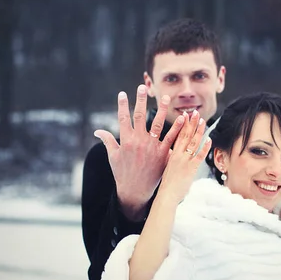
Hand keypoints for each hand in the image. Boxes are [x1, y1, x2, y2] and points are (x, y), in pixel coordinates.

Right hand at [94, 84, 185, 219]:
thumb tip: (98, 131)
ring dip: (161, 109)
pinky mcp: (162, 154)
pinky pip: (171, 138)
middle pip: (139, 116)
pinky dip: (177, 127)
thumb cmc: (123, 173)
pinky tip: (182, 117)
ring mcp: (151, 147)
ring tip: (165, 97)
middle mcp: (138, 141)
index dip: (122, 105)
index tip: (122, 93)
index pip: (123, 118)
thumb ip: (107, 141)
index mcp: (125, 140)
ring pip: (157, 124)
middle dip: (140, 101)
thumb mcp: (113, 156)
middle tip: (141, 87)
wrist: (135, 191)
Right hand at [157, 110, 211, 204]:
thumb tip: (172, 151)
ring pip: (193, 143)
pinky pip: (199, 156)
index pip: (177, 135)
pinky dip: (204, 147)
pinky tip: (209, 139)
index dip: (182, 124)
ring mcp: (185, 161)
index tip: (185, 115)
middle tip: (195, 113)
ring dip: (198, 131)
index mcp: (172, 154)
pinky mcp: (191, 168)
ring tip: (203, 121)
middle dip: (191, 123)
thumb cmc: (167, 184)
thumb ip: (171, 157)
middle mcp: (178, 155)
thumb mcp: (167, 166)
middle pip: (185, 135)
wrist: (166, 195)